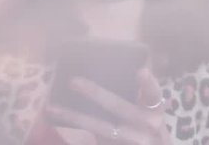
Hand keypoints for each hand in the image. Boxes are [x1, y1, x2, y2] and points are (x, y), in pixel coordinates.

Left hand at [46, 67, 169, 144]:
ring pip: (100, 127)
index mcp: (156, 112)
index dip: (148, 83)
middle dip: (94, 93)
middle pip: (117, 107)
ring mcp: (132, 140)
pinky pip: (97, 138)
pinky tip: (57, 120)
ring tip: (53, 108)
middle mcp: (147, 126)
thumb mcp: (151, 117)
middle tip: (73, 81)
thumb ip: (138, 100)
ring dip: (74, 117)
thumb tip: (108, 78)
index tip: (140, 71)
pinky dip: (76, 128)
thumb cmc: (149, 132)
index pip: (154, 94)